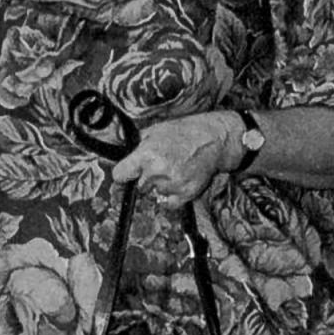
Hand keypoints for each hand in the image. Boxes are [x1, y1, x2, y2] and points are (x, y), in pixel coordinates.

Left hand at [114, 113, 236, 207]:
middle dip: (146, 178)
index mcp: (145, 156)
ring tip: (174, 169)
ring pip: (154, 193)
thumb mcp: (154, 131)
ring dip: (161, 186)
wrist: (214, 139)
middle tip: (161, 165)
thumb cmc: (184, 132)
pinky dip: (171, 195)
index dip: (124, 173)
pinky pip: (168, 203)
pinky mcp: (185, 194)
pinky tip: (178, 180)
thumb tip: (122, 155)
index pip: (119, 176)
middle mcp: (156, 173)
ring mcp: (171, 185)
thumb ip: (136, 146)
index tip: (128, 172)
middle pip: (139, 186)